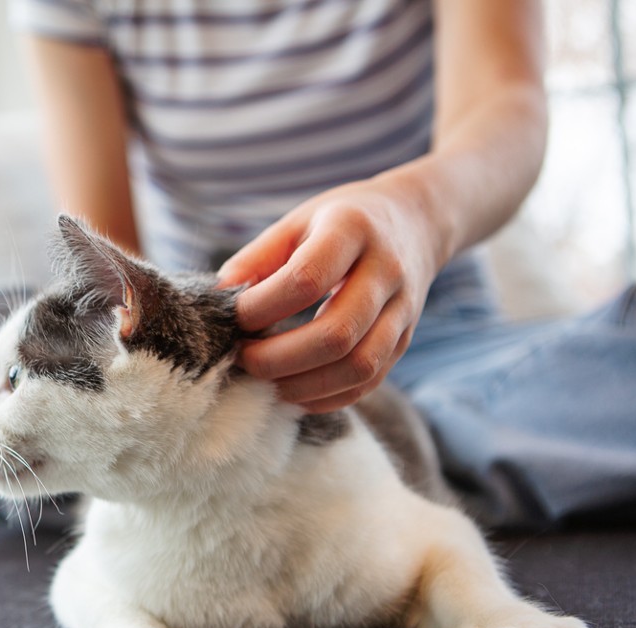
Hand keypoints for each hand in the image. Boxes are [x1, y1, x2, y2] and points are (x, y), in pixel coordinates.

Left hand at [216, 176, 443, 412]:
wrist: (417, 221)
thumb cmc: (340, 222)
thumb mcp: (297, 223)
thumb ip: (256, 259)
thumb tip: (218, 299)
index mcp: (352, 230)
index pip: (307, 279)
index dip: (264, 307)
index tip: (236, 318)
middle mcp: (386, 271)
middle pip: (337, 333)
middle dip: (279, 358)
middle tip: (243, 359)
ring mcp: (403, 311)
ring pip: (359, 366)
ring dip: (303, 386)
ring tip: (265, 382)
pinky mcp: (405, 341)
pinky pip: (369, 382)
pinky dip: (327, 397)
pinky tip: (294, 391)